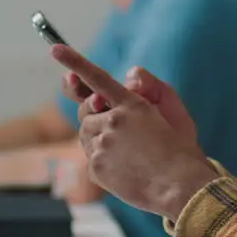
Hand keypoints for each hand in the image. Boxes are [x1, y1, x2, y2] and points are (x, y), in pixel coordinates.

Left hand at [51, 45, 217, 217]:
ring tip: (127, 153)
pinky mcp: (96, 166)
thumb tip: (128, 78)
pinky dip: (103, 160)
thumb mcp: (173, 112)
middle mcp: (114, 121)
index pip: (97, 78)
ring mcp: (102, 145)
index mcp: (133, 104)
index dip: (74, 61)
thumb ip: (151, 88)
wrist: (180, 187)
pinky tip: (126, 168)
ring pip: (86, 135)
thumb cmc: (180, 151)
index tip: (55, 48)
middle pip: (86, 113)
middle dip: (95, 117)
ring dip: (99, 138)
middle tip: (115, 129)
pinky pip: (90, 157)